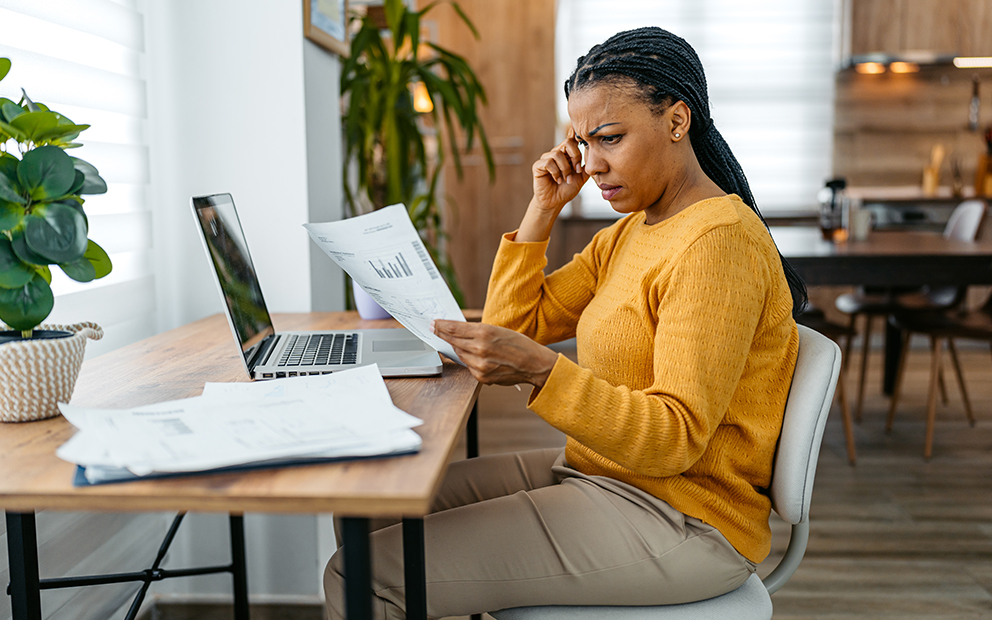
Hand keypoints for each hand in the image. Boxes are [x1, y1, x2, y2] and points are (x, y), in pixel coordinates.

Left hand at [431, 320, 558, 387]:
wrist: (533, 364)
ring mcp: (480, 364)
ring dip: (456, 348)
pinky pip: (468, 366)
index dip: (442, 326)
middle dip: (442, 335)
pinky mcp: (481, 376)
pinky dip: (468, 360)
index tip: (434, 323)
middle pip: (453, 341)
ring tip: (453, 341)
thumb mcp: (498, 330)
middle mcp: (480, 348)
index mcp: (485, 332)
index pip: (455, 328)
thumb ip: (478, 331)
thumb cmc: (519, 344)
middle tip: (434, 330)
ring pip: (459, 354)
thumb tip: (458, 331)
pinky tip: (472, 355)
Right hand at [531, 128, 588, 215]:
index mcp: (566, 154)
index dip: (575, 132)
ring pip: (557, 154)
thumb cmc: (566, 190)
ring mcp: (546, 159)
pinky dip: (556, 172)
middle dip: (575, 156)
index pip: (571, 140)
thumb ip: (586, 166)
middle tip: (577, 170)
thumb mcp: (581, 178)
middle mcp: (556, 153)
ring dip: (565, 168)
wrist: (555, 202)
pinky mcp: (538, 166)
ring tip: (566, 179)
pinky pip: (548, 162)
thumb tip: (595, 156)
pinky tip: (557, 180)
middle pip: (567, 143)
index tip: (578, 127)